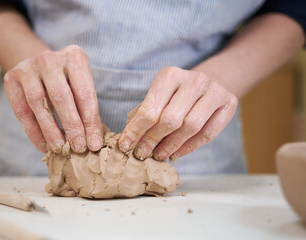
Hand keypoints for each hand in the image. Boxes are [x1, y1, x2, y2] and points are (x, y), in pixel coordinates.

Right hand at [4, 45, 102, 153]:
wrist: (40, 65)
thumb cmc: (69, 80)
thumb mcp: (82, 85)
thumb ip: (88, 108)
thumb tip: (93, 141)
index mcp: (74, 57)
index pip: (85, 93)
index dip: (90, 121)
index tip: (94, 143)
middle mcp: (49, 59)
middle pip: (61, 96)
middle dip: (71, 126)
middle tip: (78, 148)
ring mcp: (28, 67)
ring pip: (38, 103)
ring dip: (50, 130)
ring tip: (60, 148)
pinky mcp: (11, 78)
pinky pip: (21, 110)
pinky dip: (33, 131)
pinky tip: (43, 145)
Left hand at [118, 67, 237, 160]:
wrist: (209, 80)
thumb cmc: (176, 92)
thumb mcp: (158, 95)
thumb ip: (145, 114)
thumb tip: (128, 141)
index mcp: (170, 75)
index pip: (150, 109)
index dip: (136, 131)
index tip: (125, 146)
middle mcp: (194, 80)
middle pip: (171, 119)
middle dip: (153, 140)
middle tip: (142, 153)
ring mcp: (214, 90)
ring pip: (191, 127)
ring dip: (171, 146)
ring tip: (158, 155)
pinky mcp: (229, 103)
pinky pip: (208, 134)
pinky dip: (189, 148)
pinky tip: (175, 154)